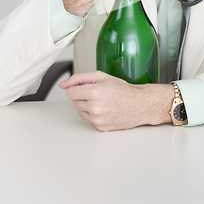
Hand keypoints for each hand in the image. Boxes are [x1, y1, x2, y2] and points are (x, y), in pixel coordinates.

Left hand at [59, 71, 173, 131]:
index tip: (86, 87)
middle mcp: (94, 107)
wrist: (139, 104)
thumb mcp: (102, 76)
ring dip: (87, 106)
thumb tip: (63, 84)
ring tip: (103, 101)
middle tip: (98, 93)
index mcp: (93, 92)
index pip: (69, 92)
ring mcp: (97, 119)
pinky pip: (89, 120)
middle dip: (82, 96)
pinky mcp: (100, 128)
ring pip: (80, 111)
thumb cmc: (123, 90)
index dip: (77, 88)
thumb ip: (80, 78)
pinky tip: (106, 110)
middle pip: (74, 102)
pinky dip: (94, 115)